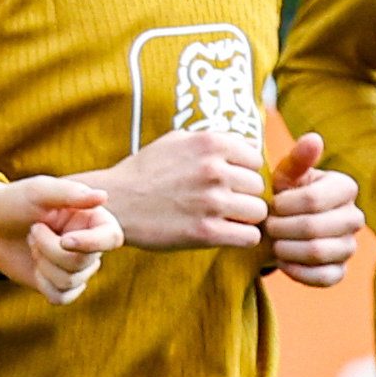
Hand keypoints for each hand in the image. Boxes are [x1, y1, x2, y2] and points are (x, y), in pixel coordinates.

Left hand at [0, 173, 120, 303]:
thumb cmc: (16, 201)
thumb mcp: (40, 191)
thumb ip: (70, 193)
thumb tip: (103, 197)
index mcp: (93, 219)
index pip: (111, 238)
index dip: (91, 244)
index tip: (65, 240)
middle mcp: (90, 245)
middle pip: (83, 263)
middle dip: (50, 249)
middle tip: (33, 230)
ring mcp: (76, 267)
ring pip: (70, 281)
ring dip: (43, 263)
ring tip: (32, 243)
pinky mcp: (60, 285)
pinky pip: (61, 297)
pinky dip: (43, 283)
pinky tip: (35, 265)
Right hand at [88, 124, 266, 250]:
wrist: (117, 203)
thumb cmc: (146, 171)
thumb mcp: (178, 141)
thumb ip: (215, 139)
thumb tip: (252, 145)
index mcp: (211, 144)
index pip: (255, 160)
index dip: (244, 172)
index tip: (228, 182)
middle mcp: (215, 170)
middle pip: (258, 187)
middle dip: (244, 195)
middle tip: (224, 203)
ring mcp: (212, 202)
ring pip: (258, 212)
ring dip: (245, 217)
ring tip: (225, 218)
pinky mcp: (206, 232)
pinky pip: (249, 236)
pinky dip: (242, 237)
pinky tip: (226, 234)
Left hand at [263, 133, 361, 285]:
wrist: (285, 224)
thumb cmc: (286, 193)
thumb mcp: (287, 175)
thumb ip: (298, 159)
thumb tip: (313, 138)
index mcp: (346, 188)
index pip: (313, 200)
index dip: (284, 206)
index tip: (272, 205)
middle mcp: (355, 218)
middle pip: (313, 227)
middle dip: (282, 228)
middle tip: (268, 225)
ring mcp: (349, 247)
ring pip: (317, 252)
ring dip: (286, 248)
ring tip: (274, 241)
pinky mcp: (340, 271)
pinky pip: (322, 277)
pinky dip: (297, 270)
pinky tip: (283, 260)